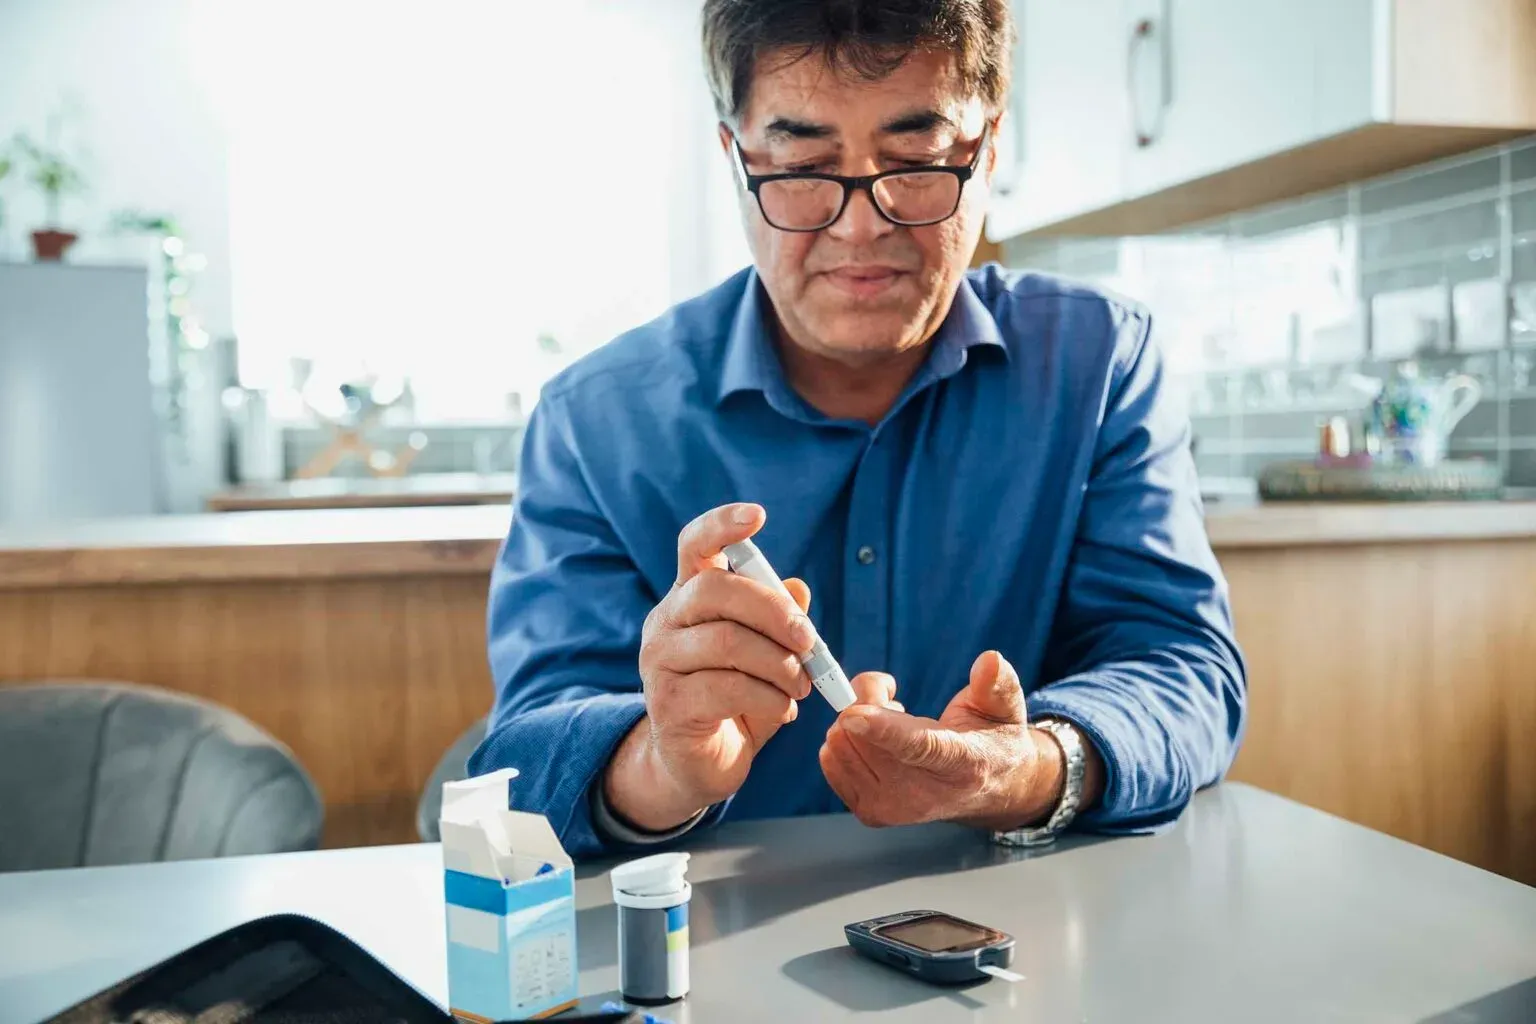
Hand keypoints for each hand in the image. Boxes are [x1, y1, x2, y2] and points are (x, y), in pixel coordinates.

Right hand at [604, 502, 816, 831]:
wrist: (697, 765)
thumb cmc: (734, 698)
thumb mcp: (764, 656)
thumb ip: (778, 622)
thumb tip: (798, 588)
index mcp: (687, 597)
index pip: (693, 546)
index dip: (722, 525)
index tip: (758, 515)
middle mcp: (665, 622)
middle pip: (715, 590)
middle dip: (774, 611)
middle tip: (809, 640)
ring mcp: (659, 664)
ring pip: (727, 642)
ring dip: (780, 664)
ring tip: (802, 686)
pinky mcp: (669, 706)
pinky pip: (728, 688)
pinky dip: (770, 698)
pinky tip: (784, 710)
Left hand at [820, 651, 1076, 829]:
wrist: (987, 789)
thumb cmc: (992, 739)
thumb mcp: (1005, 707)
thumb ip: (997, 683)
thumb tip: (989, 660)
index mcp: (963, 764)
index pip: (918, 747)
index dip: (882, 729)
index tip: (853, 712)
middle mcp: (925, 795)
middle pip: (865, 740)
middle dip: (869, 701)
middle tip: (896, 702)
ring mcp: (894, 809)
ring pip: (841, 745)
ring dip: (857, 722)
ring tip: (892, 726)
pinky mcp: (870, 813)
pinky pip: (830, 760)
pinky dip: (846, 740)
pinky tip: (876, 743)